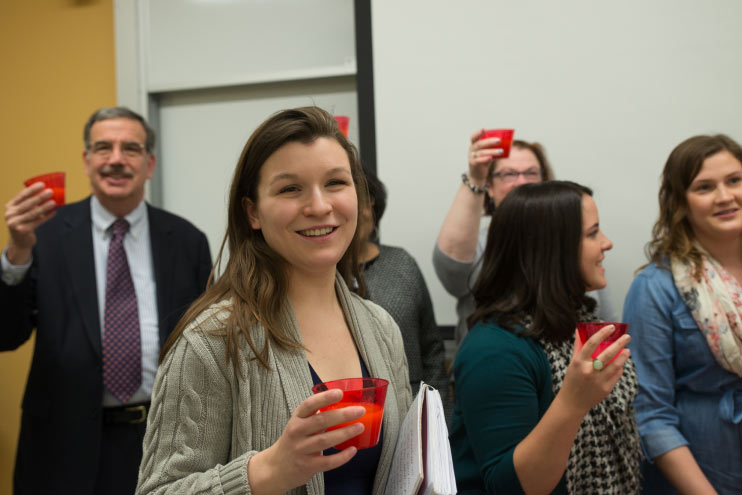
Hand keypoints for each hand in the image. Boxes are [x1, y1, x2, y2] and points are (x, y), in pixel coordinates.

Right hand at [4, 183, 56, 264]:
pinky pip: (37, 221)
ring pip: (33, 213)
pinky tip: (54, 212)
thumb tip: (48, 195)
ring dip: (44, 207)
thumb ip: (30, 204)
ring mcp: (15, 223)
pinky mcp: (22, 230)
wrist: (20, 241)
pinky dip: (47, 216)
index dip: (32, 189)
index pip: (21, 195)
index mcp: (9, 206)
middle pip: (27, 204)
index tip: (42, 184)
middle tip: (50, 192)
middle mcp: (10, 214)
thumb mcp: (23, 212)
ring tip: (54, 202)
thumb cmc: (24, 223)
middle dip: (40, 197)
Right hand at [247, 389, 365, 493]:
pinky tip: (353, 450)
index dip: (324, 398)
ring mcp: (301, 450)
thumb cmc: (294, 441)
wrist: (276, 468)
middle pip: (321, 421)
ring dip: (345, 433)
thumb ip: (316, 416)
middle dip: (343, 415)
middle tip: (360, 411)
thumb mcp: (299, 424)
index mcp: (296, 418)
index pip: (309, 405)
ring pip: (325, 440)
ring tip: (360, 427)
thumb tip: (344, 405)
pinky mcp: (306, 466)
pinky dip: (342, 457)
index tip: (340, 392)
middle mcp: (296, 432)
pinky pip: (327, 461)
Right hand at [468, 128, 502, 182]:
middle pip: (479, 144)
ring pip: (481, 152)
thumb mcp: (487, 153)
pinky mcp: (474, 164)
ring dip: (492, 151)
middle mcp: (472, 150)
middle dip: (489, 141)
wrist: (477, 174)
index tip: (484, 129)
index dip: (478, 133)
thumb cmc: (484, 161)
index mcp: (474, 145)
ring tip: (501, 151)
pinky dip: (485, 159)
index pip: (474, 137)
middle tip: (499, 140)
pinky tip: (491, 158)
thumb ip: (493, 148)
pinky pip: (479, 161)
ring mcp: (472, 157)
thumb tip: (508, 142)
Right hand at [559, 325, 630, 415]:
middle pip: (608, 353)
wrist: (572, 402)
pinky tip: (620, 364)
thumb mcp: (573, 362)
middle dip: (620, 343)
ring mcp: (598, 380)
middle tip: (627, 337)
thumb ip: (578, 347)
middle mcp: (589, 370)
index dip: (602, 333)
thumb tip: (579, 330)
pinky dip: (619, 368)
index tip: (611, 327)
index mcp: (579, 361)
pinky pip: (616, 375)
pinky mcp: (605, 389)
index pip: (592, 343)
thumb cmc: (573, 378)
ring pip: (616, 365)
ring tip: (627, 350)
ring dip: (623, 356)